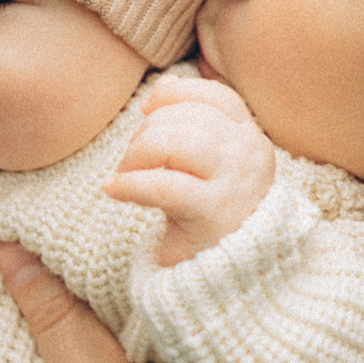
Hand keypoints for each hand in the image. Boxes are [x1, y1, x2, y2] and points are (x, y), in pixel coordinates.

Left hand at [106, 75, 274, 265]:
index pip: (215, 94)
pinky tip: (113, 191)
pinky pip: (162, 185)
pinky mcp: (213, 214)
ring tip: (124, 176)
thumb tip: (165, 84)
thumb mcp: (209, 164)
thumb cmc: (212, 215)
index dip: (174, 96)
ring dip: (136, 154)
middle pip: (185, 116)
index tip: (147, 113)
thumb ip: (193, 123)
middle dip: (145, 132)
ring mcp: (234, 184)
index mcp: (250, 138)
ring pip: (173, 141)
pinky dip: (129, 184)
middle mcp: (249, 154)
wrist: (234, 278)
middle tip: (131, 161)